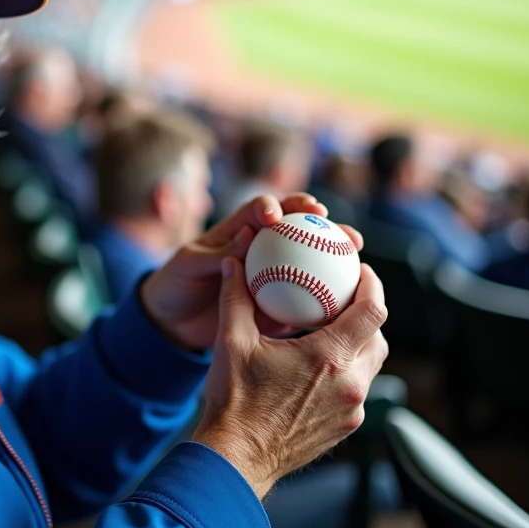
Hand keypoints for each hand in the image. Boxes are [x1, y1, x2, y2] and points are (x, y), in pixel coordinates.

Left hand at [140, 194, 363, 350]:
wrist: (172, 321)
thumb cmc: (176, 284)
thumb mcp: (190, 265)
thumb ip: (218, 252)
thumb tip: (249, 235)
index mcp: (238, 230)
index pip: (261, 210)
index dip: (276, 206)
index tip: (281, 216)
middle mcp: (261, 248)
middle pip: (297, 228)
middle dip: (321, 223)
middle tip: (338, 228)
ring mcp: (273, 275)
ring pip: (309, 260)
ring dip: (334, 256)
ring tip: (356, 255)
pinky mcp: (277, 302)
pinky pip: (303, 297)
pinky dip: (323, 295)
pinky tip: (345, 299)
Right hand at [192, 258, 388, 498]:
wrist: (238, 456)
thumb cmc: (235, 401)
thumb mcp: (231, 341)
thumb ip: (235, 297)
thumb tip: (232, 264)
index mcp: (328, 357)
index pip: (373, 312)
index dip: (373, 285)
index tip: (362, 271)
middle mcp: (350, 384)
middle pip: (378, 337)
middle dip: (367, 314)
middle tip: (347, 297)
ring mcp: (352, 409)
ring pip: (370, 366)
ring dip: (358, 345)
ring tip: (333, 331)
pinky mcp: (346, 427)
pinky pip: (356, 391)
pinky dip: (345, 373)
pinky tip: (319, 368)